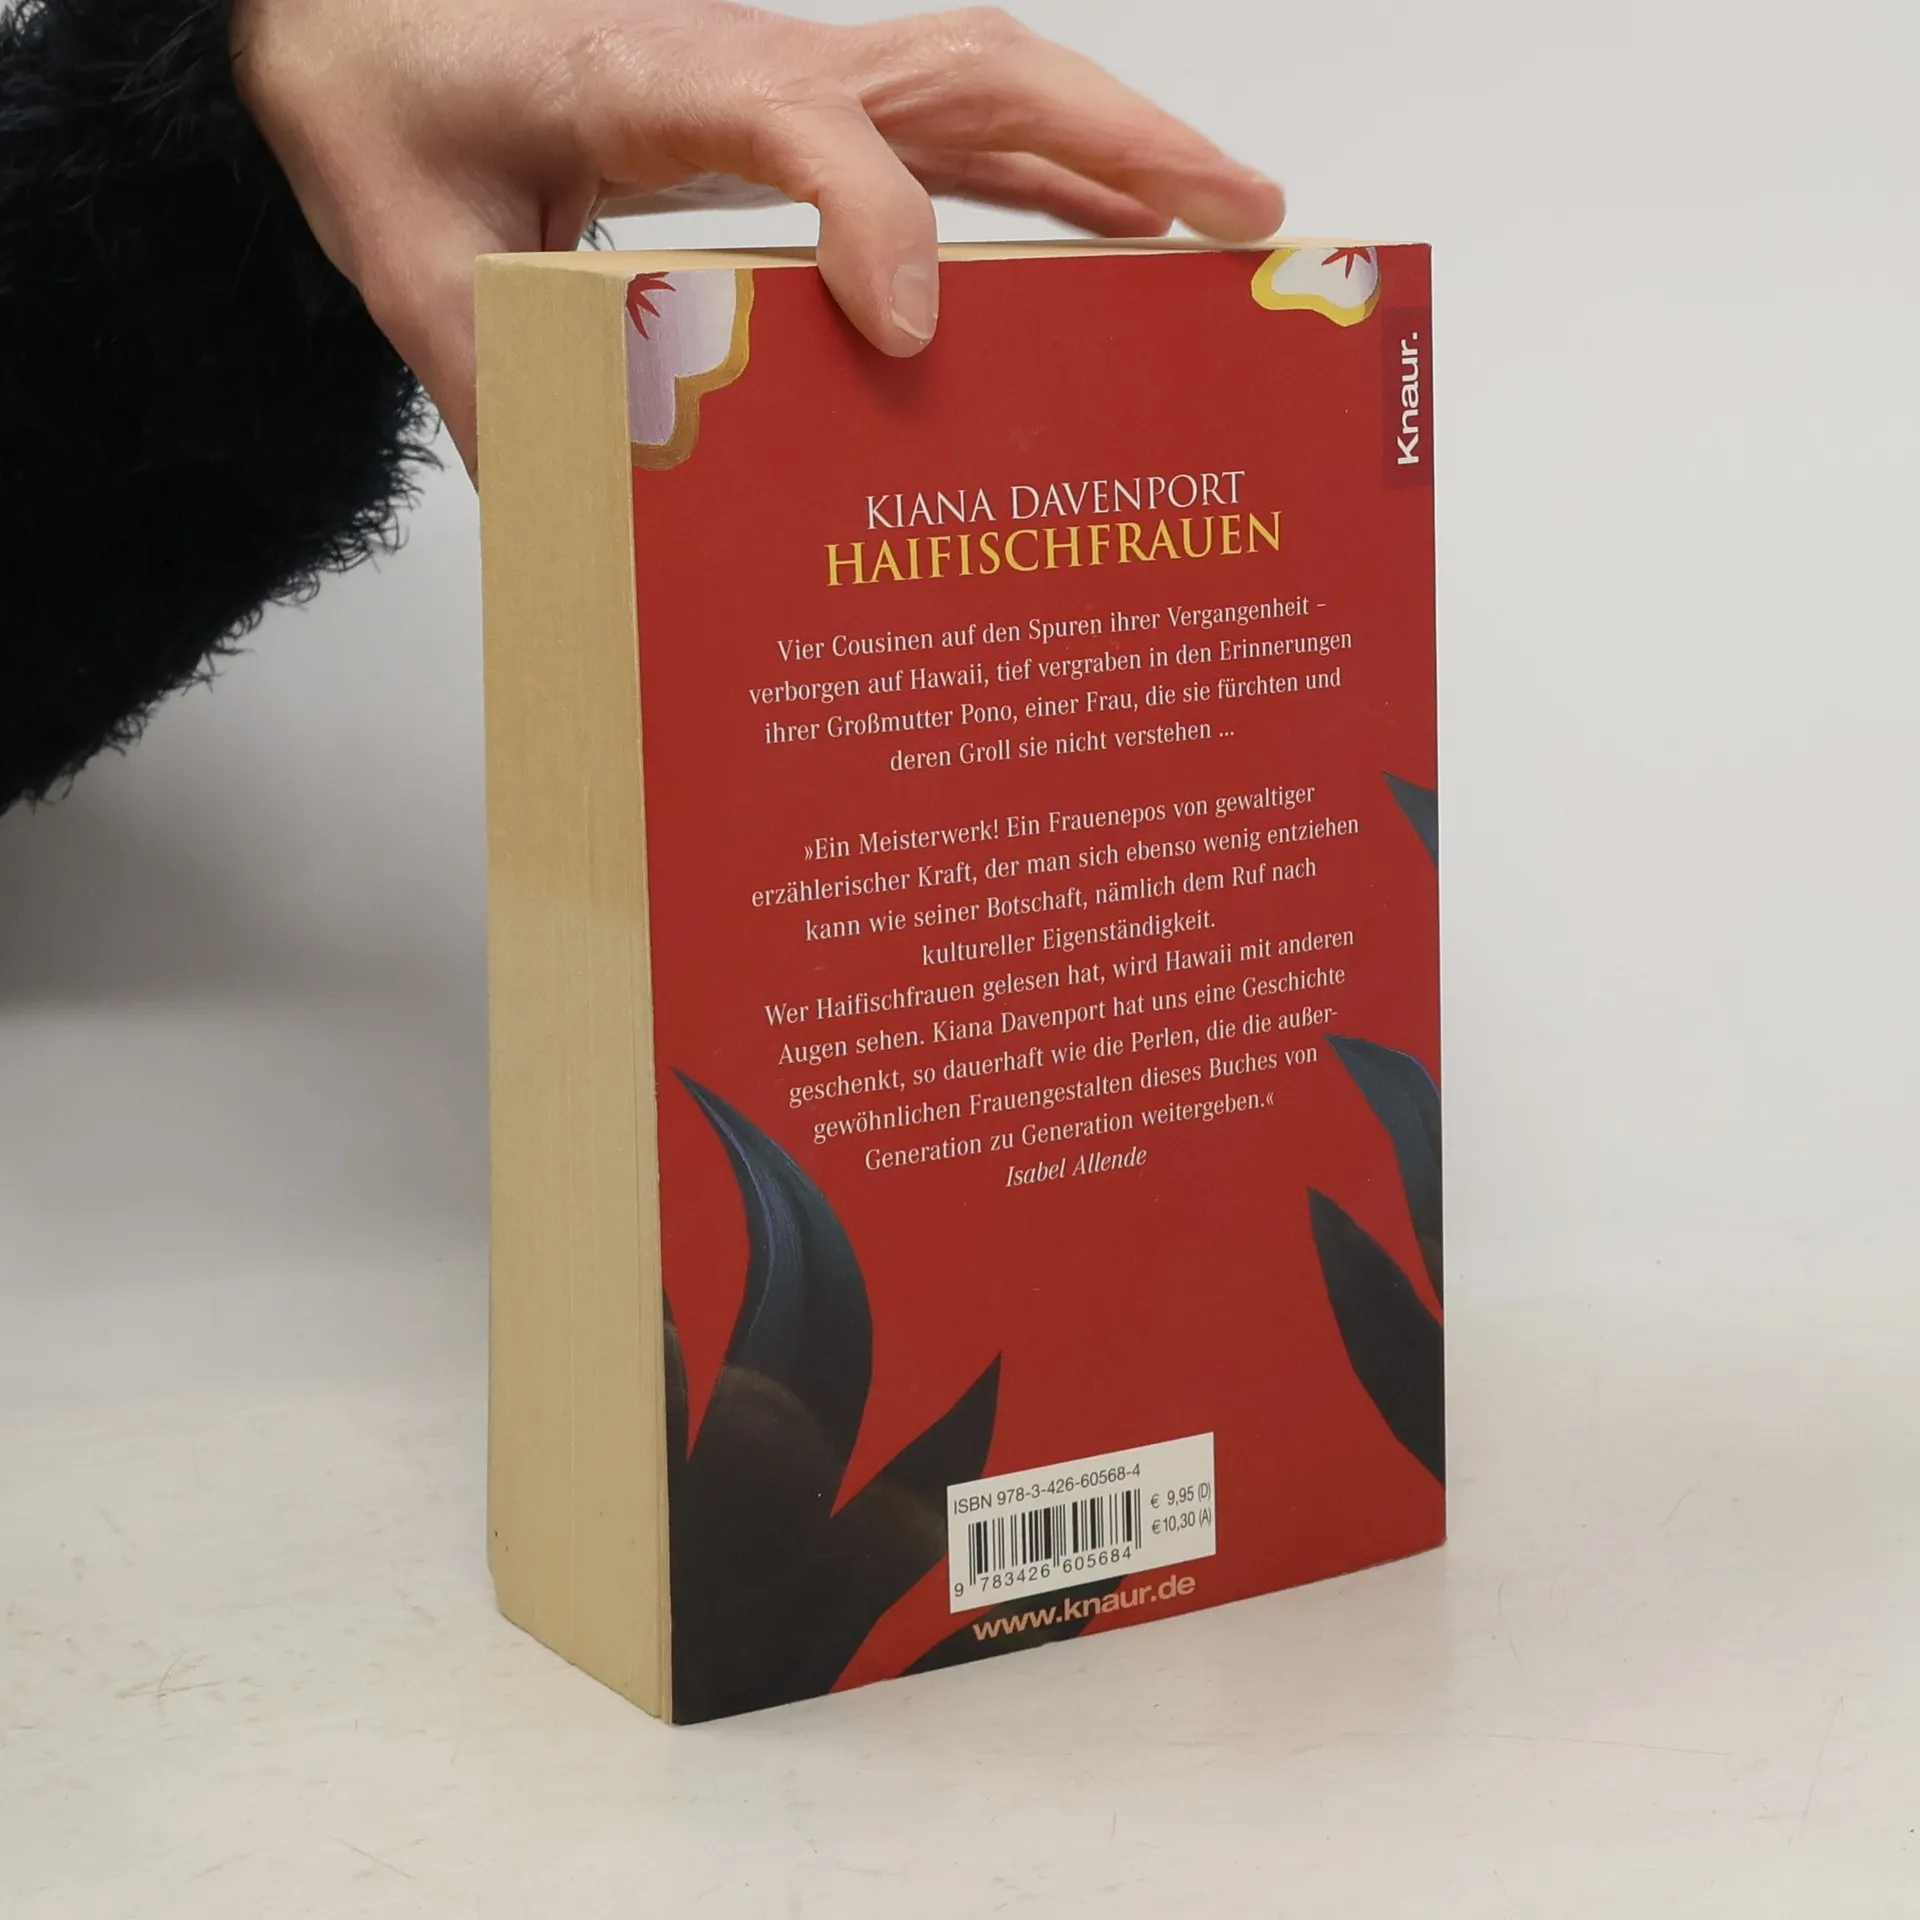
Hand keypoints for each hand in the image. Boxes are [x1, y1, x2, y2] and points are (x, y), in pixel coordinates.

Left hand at [230, 0, 1283, 471]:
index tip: (910, 339)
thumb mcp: (417, 267)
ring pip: (983, 80)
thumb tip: (599, 537)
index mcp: (641, 80)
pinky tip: (1111, 230)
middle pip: (964, 67)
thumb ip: (505, 393)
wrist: (366, 12)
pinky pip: (950, 124)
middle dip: (1113, 139)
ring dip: (1115, 142)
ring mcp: (789, 70)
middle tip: (1235, 217)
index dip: (866, 218)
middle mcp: (746, 58)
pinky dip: (1049, 171)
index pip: (791, 119)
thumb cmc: (392, 108)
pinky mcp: (800, 100)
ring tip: (1227, 217)